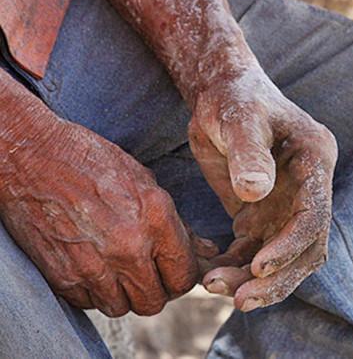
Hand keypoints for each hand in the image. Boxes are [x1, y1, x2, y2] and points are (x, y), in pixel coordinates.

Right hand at [0, 107, 217, 316]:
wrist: (32, 156)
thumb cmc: (93, 162)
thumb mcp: (146, 182)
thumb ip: (179, 225)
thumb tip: (208, 251)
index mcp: (156, 218)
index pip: (183, 275)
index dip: (181, 277)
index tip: (173, 272)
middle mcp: (129, 246)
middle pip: (154, 301)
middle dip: (154, 290)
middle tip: (147, 274)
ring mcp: (94, 265)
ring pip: (122, 307)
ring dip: (123, 294)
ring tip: (117, 269)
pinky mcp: (63, 275)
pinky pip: (89, 303)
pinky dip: (93, 292)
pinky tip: (92, 265)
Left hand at [189, 70, 337, 311]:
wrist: (221, 93)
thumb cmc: (233, 97)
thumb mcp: (239, 118)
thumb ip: (248, 153)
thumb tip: (255, 193)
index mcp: (315, 161)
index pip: (314, 216)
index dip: (290, 246)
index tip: (258, 266)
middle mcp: (309, 189)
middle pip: (305, 248)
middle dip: (276, 278)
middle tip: (240, 299)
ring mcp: (287, 205)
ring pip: (280, 257)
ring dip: (252, 279)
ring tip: (213, 286)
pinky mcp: (263, 214)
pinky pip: (254, 251)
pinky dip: (235, 268)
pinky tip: (211, 273)